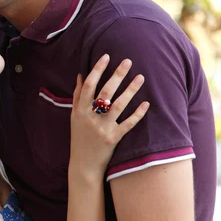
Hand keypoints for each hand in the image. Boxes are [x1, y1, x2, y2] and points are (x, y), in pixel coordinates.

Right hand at [69, 54, 149, 177]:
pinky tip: (146, 103)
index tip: (106, 56)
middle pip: (105, 92)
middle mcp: (90, 117)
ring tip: (140, 77)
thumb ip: (77, 95)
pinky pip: (128, 124)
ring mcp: (102, 128)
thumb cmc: (79, 137)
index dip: (97, 70)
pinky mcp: (113, 139)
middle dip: (117, 75)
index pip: (88, 85)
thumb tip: (80, 74)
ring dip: (130, 90)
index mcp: (79, 109)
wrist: (83, 164)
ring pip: (118, 105)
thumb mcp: (74, 116)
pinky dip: (137, 114)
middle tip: (127, 61)